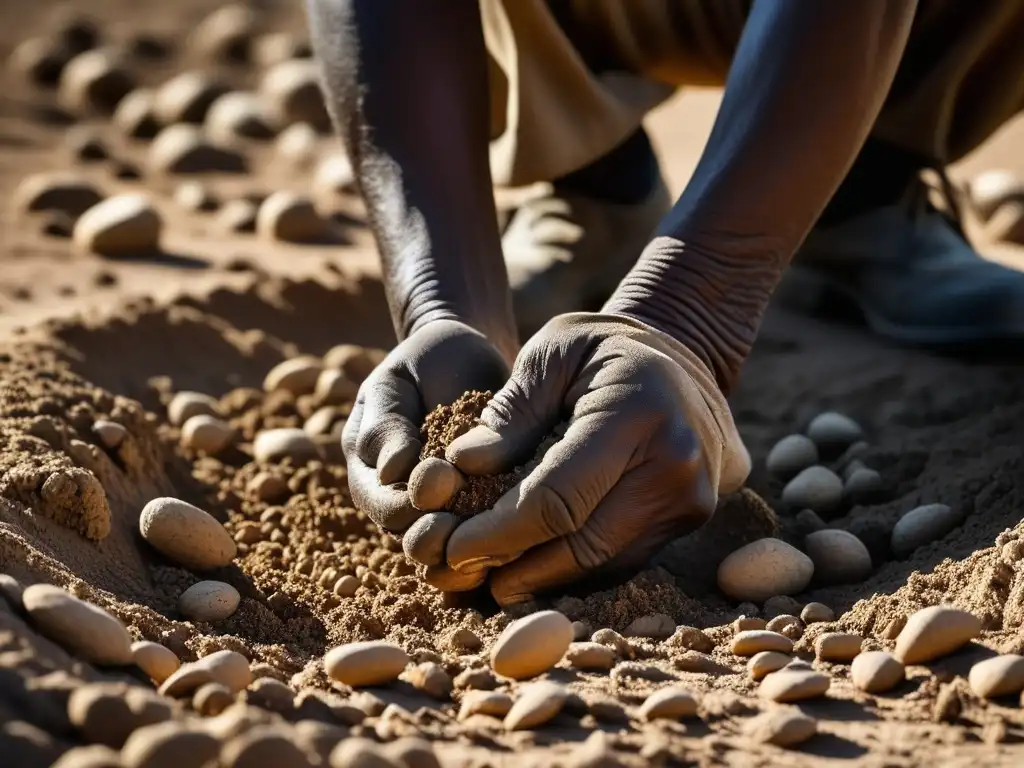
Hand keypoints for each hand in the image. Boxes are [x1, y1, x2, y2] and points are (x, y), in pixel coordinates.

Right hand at [342, 320, 509, 533]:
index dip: (404, 507)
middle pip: (413, 536)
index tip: (437, 489)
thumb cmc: (426, 362)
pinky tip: (517, 534)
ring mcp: (440, 507)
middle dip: (435, 536)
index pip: (382, 504)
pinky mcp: (479, 507)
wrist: (472, 355)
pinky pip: (482, 533)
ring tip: (492, 535)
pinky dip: (497, 536)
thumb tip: (391, 472)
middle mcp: (401, 498)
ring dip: (466, 542)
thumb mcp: (396, 383)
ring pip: (447, 543)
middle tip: (463, 528)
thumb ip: (386, 425)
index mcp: (372, 470)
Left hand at [439, 313, 750, 605]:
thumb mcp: (549, 353)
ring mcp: (690, 497)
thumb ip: (508, 412)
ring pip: (602, 564)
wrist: (681, 355)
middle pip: (582, 545)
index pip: (559, 499)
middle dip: (514, 567)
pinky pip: (622, 559)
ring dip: (541, 579)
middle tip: (459, 575)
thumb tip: (461, 468)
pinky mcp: (688, 518)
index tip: (452, 548)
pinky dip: (572, 569)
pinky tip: (531, 566)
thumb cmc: (603, 347)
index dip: (500, 533)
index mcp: (637, 414)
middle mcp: (675, 465)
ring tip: (487, 578)